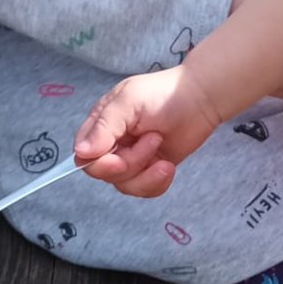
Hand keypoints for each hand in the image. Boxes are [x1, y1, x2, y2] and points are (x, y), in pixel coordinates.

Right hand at [75, 67, 223, 196]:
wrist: (201, 98)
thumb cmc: (163, 93)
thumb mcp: (128, 102)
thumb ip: (104, 126)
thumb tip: (81, 152)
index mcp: (100, 125)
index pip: (83, 156)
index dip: (99, 163)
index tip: (119, 159)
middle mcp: (113, 144)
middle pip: (105, 173)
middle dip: (131, 163)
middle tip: (153, 139)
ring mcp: (132, 159)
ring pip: (125, 185)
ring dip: (146, 171)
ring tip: (161, 144)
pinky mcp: (151, 170)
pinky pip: (144, 191)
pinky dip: (156, 183)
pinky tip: (168, 166)